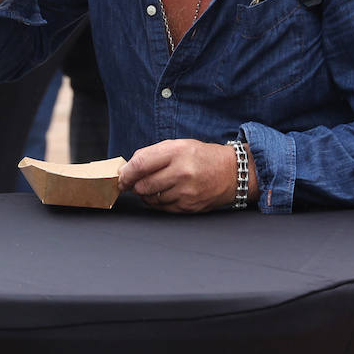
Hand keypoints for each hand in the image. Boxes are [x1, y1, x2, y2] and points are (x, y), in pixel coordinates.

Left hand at [118, 139, 254, 213]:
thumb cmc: (201, 157)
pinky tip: (164, 194)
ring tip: (153, 186)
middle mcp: (182, 172)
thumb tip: (127, 168)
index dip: (126, 173)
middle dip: (134, 185)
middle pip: (143, 185)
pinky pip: (162, 208)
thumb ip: (152, 154)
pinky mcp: (189, 206)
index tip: (121, 177)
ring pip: (151, 199)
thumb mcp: (178, 145)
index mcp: (177, 152)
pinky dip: (158, 202)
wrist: (231, 173)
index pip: (141, 164)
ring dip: (146, 194)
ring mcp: (186, 192)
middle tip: (134, 183)